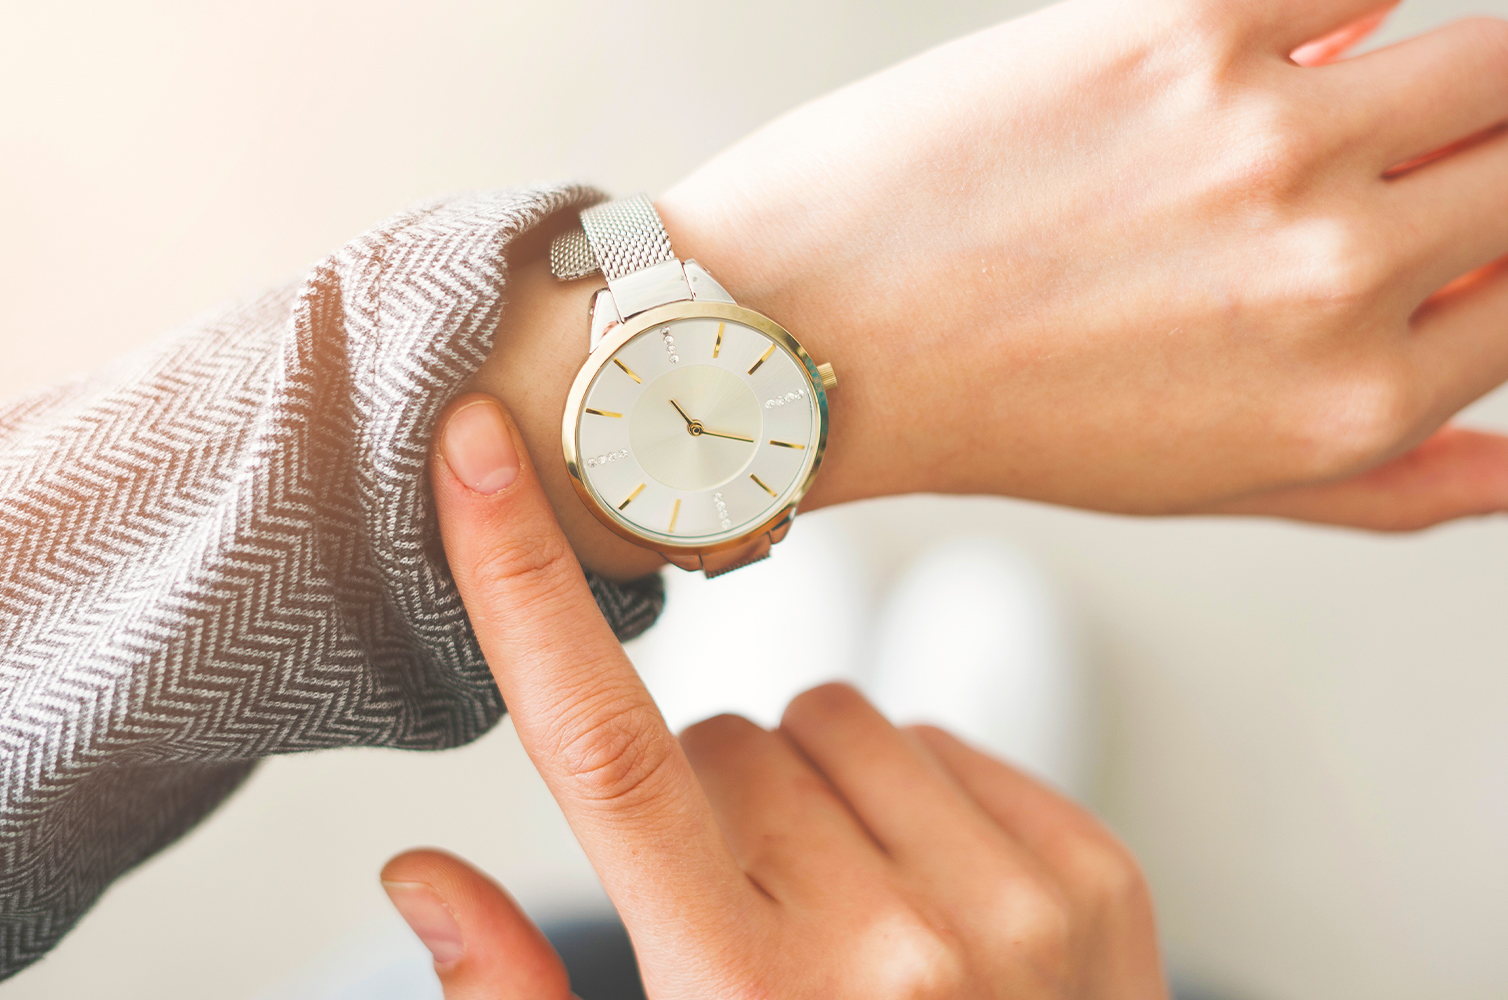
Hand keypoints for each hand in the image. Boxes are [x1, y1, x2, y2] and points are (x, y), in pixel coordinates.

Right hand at [391, 392, 1167, 997]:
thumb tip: (414, 873)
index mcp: (743, 996)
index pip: (604, 750)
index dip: (523, 585)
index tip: (477, 450)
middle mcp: (888, 942)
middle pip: (722, 735)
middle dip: (703, 801)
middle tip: (738, 915)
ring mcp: (1010, 900)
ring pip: (831, 717)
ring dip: (808, 787)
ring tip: (838, 911)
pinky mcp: (1093, 871)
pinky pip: (941, 737)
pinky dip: (909, 798)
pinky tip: (924, 901)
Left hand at [660, 0, 1507, 525]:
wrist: (816, 331)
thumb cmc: (1007, 411)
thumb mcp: (1211, 482)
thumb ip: (1396, 484)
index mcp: (1356, 403)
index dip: (1481, 270)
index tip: (1397, 255)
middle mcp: (1335, 277)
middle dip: (1463, 173)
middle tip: (1345, 184)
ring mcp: (1267, 142)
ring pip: (1484, 54)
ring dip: (1417, 77)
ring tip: (1302, 112)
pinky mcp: (1180, 30)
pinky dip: (1324, 3)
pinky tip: (1244, 48)